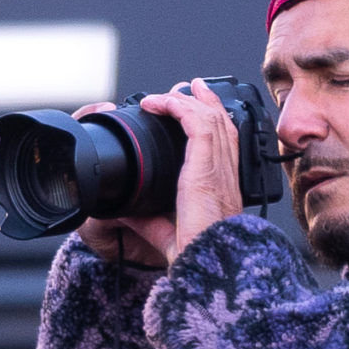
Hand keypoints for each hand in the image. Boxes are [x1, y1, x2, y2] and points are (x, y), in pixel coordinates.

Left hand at [73, 82, 246, 270]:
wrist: (209, 262)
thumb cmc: (196, 254)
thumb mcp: (166, 232)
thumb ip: (147, 218)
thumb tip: (122, 211)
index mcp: (222, 187)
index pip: (225, 143)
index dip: (215, 120)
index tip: (200, 105)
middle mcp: (226, 173)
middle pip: (222, 122)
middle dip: (205, 100)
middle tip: (189, 87)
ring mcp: (219, 167)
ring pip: (209, 117)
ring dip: (187, 100)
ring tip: (168, 91)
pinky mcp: (206, 164)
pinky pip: (196, 122)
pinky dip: (177, 107)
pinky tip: (159, 103)